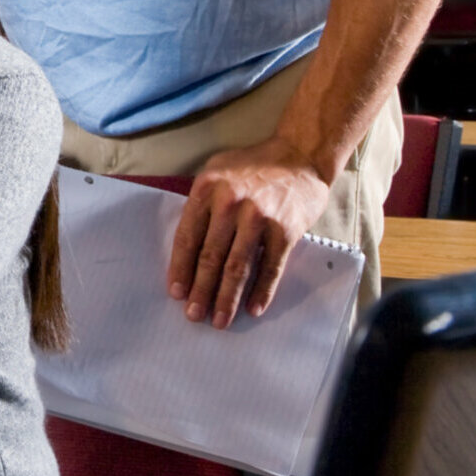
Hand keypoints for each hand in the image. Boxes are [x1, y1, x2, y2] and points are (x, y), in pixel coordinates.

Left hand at [168, 136, 333, 326]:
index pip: (187, 236)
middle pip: (210, 256)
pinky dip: (261, 291)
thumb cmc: (254, 166)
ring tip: (218, 320)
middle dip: (200, 290)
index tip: (175, 292)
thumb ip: (201, 204)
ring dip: (226, 297)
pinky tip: (252, 308)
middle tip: (193, 315)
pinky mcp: (286, 230)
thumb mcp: (217, 172)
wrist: (300, 156)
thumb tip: (186, 246)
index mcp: (207, 189)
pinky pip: (271, 267)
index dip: (180, 267)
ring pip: (237, 266)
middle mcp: (230, 203)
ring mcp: (259, 217)